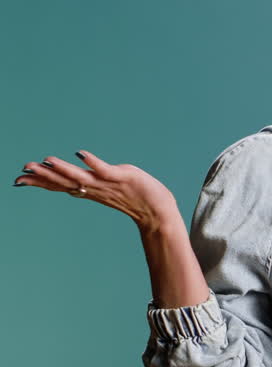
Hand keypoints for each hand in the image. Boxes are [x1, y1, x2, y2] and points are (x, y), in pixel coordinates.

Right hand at [13, 150, 181, 230]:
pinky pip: (105, 170)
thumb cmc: (134, 198)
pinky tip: (80, 154)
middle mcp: (95, 188)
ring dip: (63, 169)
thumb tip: (71, 187)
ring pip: (81, 176)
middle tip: (23, 170)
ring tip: (47, 161)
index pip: (60, 185)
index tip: (18, 179)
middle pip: (65, 181)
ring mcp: (108, 183)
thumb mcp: (106, 190)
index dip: (40, 182)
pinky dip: (93, 162)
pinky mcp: (122, 178)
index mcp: (89, 190)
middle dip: (44, 175)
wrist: (157, 212)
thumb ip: (89, 186)